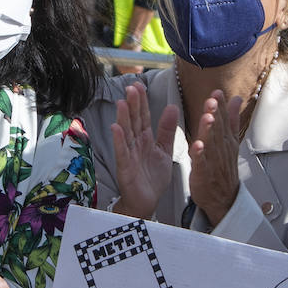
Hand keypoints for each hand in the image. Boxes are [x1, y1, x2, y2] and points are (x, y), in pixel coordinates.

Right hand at [111, 82, 178, 218]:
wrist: (147, 202)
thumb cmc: (153, 177)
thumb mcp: (164, 150)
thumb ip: (166, 130)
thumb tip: (171, 106)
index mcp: (146, 139)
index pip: (143, 117)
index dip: (142, 102)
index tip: (140, 85)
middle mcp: (135, 144)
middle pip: (134, 121)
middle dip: (132, 105)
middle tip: (131, 87)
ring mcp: (129, 155)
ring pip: (126, 133)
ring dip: (123, 118)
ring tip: (122, 102)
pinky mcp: (125, 168)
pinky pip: (122, 152)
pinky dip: (119, 140)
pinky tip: (116, 128)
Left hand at [187, 90, 243, 226]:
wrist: (225, 198)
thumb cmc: (224, 168)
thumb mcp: (231, 141)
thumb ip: (231, 119)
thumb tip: (236, 100)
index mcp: (226, 140)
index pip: (224, 120)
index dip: (221, 106)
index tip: (217, 92)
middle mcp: (221, 149)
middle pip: (218, 129)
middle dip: (216, 113)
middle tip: (213, 99)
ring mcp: (213, 161)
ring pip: (211, 143)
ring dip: (209, 130)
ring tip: (208, 117)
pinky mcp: (203, 174)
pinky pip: (201, 163)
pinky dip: (200, 154)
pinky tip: (197, 145)